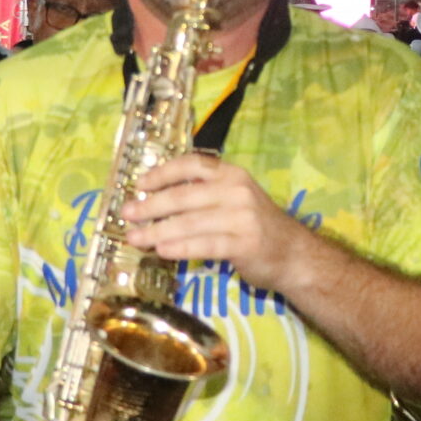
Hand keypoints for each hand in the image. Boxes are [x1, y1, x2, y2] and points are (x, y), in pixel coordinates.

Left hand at [120, 154, 310, 289]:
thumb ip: (204, 195)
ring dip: (157, 232)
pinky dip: (181, 248)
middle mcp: (236, 190)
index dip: (162, 173)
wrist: (294, 254)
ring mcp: (242, 217)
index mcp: (231, 174)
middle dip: (150, 206)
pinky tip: (162, 252)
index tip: (139, 185)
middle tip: (127, 215)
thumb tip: (156, 200)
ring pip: (189, 223)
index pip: (191, 166)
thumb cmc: (256, 226)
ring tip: (135, 238)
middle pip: (184, 196)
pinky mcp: (244, 243)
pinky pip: (205, 245)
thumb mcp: (234, 199)